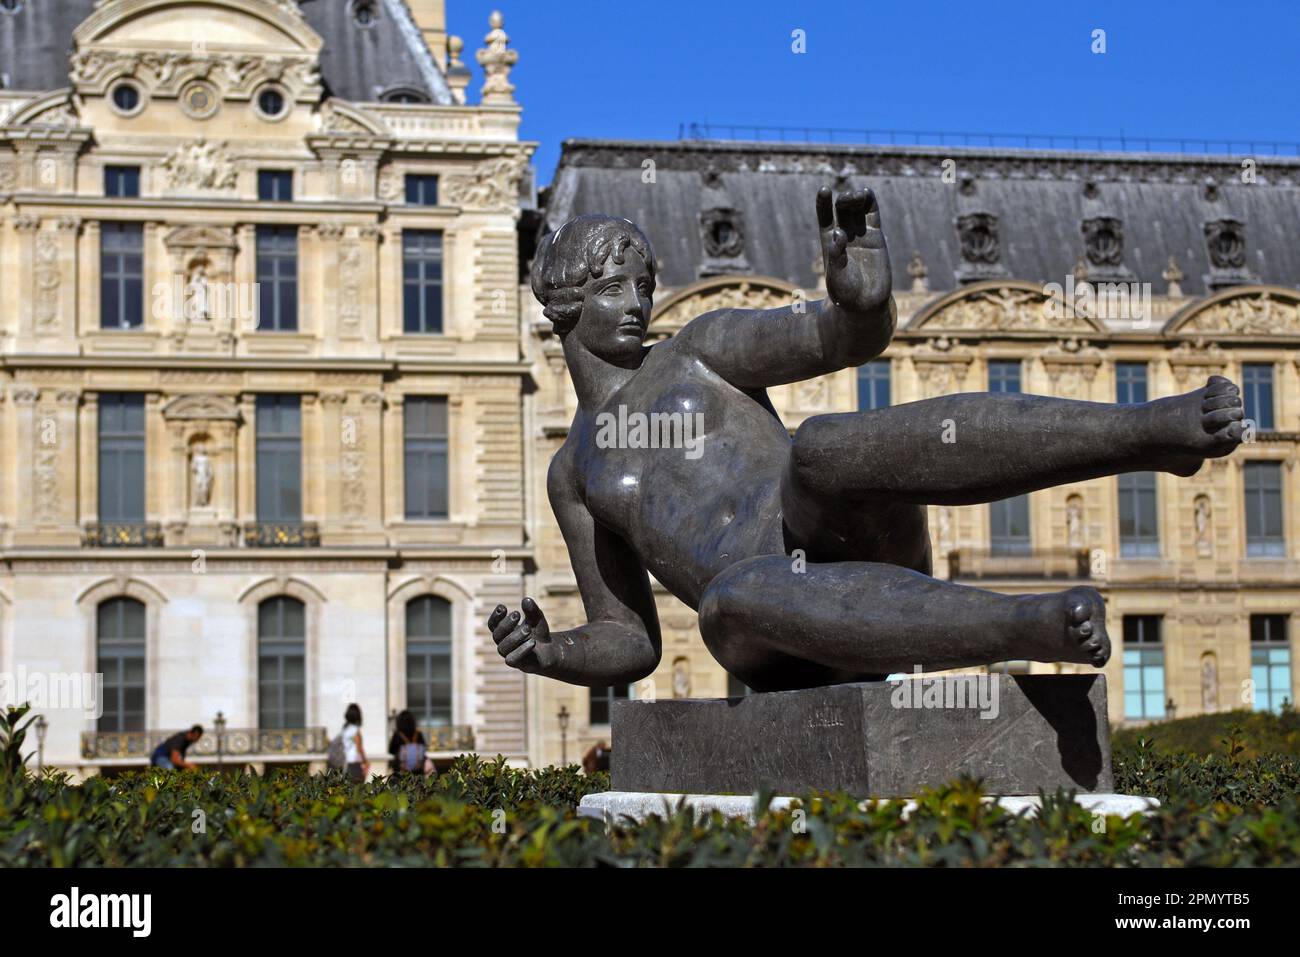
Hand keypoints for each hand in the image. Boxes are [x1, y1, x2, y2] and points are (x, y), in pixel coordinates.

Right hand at [488, 597, 557, 674]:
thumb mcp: (537, 619)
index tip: (502, 607)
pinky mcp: (518, 664)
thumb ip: (532, 611)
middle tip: (517, 614)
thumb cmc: (538, 633)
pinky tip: (532, 642)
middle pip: (496, 635)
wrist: (550, 651)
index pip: (493, 625)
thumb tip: (526, 600)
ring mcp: (509, 654)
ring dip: (515, 636)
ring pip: (503, 647)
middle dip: (506, 624)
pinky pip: (512, 659)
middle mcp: (503, 643)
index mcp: (504, 632)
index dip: (495, 617)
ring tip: (528, 629)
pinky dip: (521, 650)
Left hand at [817, 186, 891, 313]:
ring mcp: (861, 234)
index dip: (823, 202)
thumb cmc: (846, 294)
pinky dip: (870, 202)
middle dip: (844, 200)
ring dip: (856, 198)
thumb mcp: (836, 276)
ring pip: (858, 208)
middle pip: (842, 209)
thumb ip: (836, 256)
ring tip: (858, 196)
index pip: (824, 217)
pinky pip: (873, 215)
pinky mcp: (876, 236)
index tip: (824, 190)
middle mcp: (844, 235)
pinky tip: (867, 194)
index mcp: (829, 242)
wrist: (865, 304)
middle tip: (845, 201)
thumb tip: (838, 232)